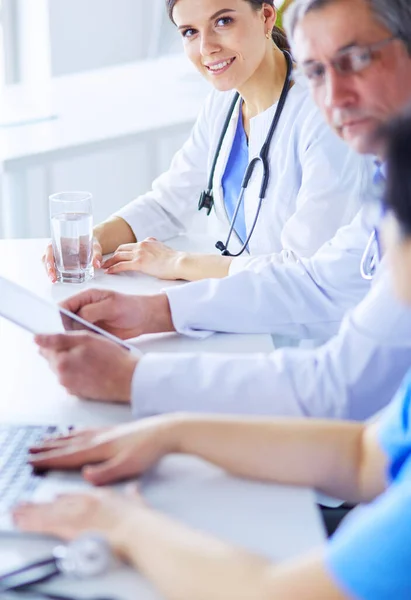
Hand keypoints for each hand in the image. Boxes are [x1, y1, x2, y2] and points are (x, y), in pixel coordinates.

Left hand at [13, 487, 145, 550]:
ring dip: (30, 512)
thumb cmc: (138, 520)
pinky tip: (22, 522)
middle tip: (26, 505)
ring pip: (48, 511)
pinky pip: (45, 524)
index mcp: (100, 494)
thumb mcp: (137, 501)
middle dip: (41, 505)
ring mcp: (76, 513)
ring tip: (17, 512)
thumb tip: (134, 490)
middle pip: (57, 503)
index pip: (76, 495)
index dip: (63, 499)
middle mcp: (84, 501)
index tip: (55, 499)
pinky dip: (31, 522)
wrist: (136, 529)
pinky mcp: (69, 527)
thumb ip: (132, 495)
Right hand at [28, 416, 177, 483]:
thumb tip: (84, 476)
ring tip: (46, 440)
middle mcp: (99, 438)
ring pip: (76, 435)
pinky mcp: (114, 429)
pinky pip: (87, 430)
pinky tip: (75, 432)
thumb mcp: (129, 466)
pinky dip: (75, 432)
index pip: (69, 456)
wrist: (167, 430)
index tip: (33, 461)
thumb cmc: (149, 449)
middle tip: (30, 450)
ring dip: (58, 439)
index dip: (49, 460)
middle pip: (68, 444)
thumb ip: (105, 473)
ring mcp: (106, 432)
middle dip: (48, 448)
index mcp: (100, 448)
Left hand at [35, 331, 138, 402]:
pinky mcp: (79, 394)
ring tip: (94, 359)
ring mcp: (71, 387)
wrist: (130, 380)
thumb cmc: (113, 359)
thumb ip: (58, 338)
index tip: (71, 340)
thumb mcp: (86, 339)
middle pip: (55, 359)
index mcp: (61, 363)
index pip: (46, 348)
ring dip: (74, 362)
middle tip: (87, 348)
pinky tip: (95, 369)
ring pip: (65, 369)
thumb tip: (37, 338)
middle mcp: (62, 378)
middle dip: (66, 352)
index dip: (59, 340)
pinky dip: (81, 372)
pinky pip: (74, 378)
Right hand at [42, 238, 102, 282]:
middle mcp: (57, 248)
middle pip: (46, 258)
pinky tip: (58, 279)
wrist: (92, 243)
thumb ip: (96, 254)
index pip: (50, 249)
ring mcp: (57, 255)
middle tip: (53, 279)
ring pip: (48, 263)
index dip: (49, 259)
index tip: (52, 268)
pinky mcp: (60, 261)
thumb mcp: (95, 247)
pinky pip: (54, 267)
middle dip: (48, 269)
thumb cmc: (91, 242)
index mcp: (62, 240)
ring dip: (50, 272)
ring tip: (55, 280)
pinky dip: (54, 273)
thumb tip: (97, 264)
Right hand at [60, 288, 173, 338]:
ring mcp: (87, 322)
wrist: (145, 318)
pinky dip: (79, 344)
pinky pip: (81, 339)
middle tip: (59, 340)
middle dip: (60, 329)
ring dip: (70, 338)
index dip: (56, 315)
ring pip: (71, 331)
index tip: (52, 326)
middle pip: (64, 319)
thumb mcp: (111, 306)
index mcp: (86, 297)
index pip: (64, 305)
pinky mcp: (93, 333)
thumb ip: (92, 311)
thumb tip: (77, 318)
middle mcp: (84, 309)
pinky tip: (79, 350)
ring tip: (68, 346)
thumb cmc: (131, 307)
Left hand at [102, 237, 185, 279]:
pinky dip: (113, 268)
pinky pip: (122, 265)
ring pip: (119, 256)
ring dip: (110, 262)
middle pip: (121, 249)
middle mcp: (142, 245)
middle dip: (112, 255)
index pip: (130, 245)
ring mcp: (140, 254)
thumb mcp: (164, 248)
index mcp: (148, 242)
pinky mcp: (139, 263)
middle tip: (106, 261)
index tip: (117, 256)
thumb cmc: (175, 259)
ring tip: (104, 267)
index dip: (121, 251)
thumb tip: (153, 246)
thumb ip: (155, 246)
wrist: (179, 262)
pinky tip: (109, 272)